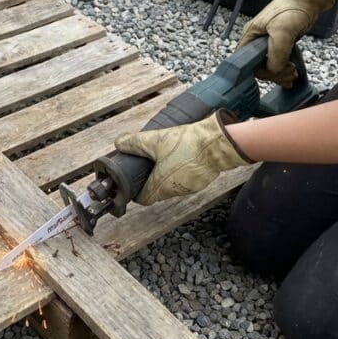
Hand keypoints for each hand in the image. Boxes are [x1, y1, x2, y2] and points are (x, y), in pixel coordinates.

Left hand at [114, 110, 250, 205]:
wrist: (217, 144)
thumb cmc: (188, 144)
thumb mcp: (155, 140)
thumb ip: (134, 142)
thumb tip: (120, 143)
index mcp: (160, 186)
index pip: (143, 198)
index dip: (136, 191)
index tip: (134, 182)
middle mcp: (174, 191)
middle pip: (157, 192)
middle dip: (152, 180)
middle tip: (149, 165)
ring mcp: (189, 188)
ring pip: (172, 186)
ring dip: (167, 176)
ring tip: (166, 158)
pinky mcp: (201, 182)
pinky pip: (186, 181)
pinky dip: (182, 173)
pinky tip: (182, 158)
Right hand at [237, 0, 335, 85]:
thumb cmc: (291, 10)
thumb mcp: (283, 32)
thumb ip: (276, 53)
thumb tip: (275, 70)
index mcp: (250, 37)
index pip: (247, 64)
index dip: (261, 71)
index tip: (277, 71)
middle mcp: (256, 42)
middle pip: (259, 67)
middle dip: (275, 74)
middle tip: (290, 73)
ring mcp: (268, 44)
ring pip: (269, 67)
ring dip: (281, 74)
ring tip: (293, 74)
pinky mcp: (279, 45)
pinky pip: (278, 63)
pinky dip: (285, 70)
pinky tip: (293, 72)